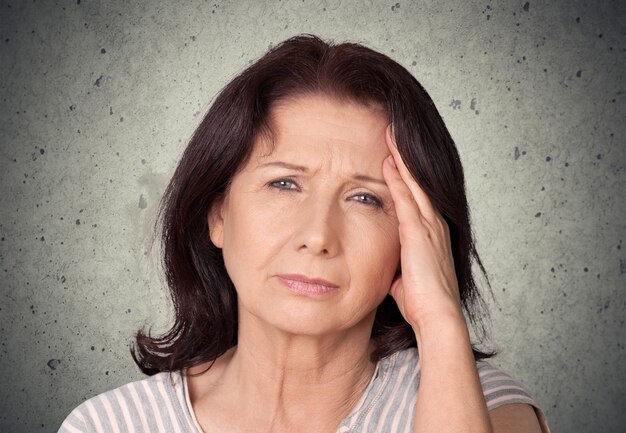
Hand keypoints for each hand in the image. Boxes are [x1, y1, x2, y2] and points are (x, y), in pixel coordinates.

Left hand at [381, 124, 462, 332]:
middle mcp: (433, 224)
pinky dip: (398, 177)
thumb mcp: (406, 278)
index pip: (416, 196)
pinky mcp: (419, 232)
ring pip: (414, 183)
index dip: (406, 174)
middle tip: (394, 130)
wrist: (436, 316)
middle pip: (417, 182)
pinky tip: (389, 159)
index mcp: (430, 234)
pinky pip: (407, 198)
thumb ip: (398, 265)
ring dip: (402, 158)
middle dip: (405, 156)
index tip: (394, 155)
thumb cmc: (422, 302)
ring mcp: (428, 226)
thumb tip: (388, 269)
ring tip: (392, 133)